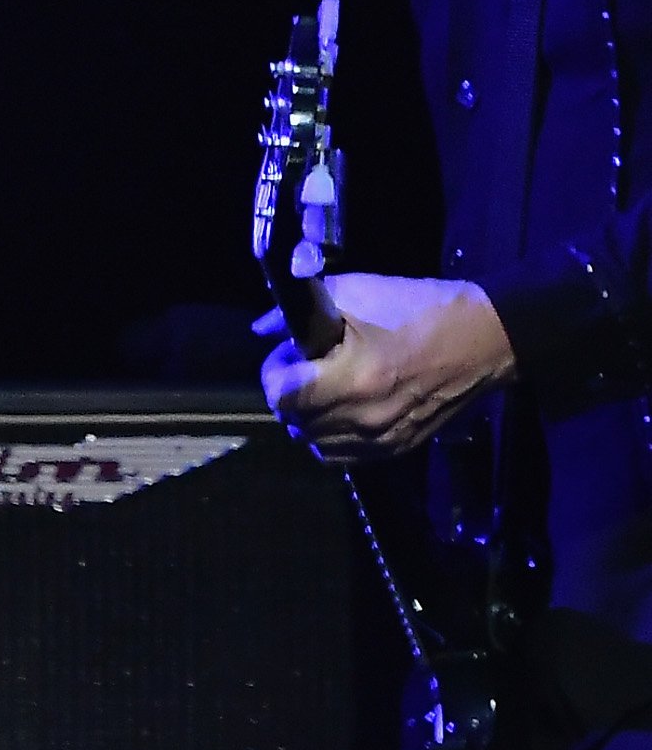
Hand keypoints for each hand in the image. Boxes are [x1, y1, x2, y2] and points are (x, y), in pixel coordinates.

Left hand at [258, 272, 514, 462]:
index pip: (281, 397)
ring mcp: (384, 438)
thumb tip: (263, 329)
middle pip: (296, 423)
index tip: (286, 355)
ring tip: (321, 390)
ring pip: (317, 445)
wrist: (485, 337)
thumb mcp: (355, 292)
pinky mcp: (401, 446)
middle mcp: (364, 418)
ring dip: (308, 419)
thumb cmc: (418, 309)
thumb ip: (297, 312)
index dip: (273, 374)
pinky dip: (332, 440)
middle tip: (302, 369)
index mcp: (351, 380)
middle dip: (288, 394)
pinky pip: (347, 457)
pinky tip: (340, 413)